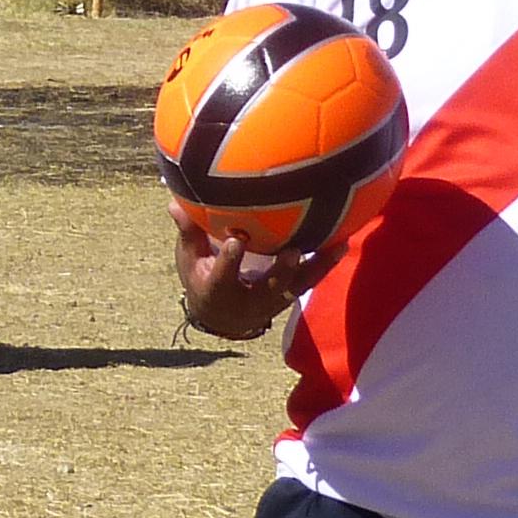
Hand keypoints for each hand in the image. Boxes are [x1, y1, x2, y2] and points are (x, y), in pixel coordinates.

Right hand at [175, 212, 326, 342]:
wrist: (222, 317)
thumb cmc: (202, 279)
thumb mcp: (188, 260)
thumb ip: (188, 232)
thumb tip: (174, 201)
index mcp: (218, 292)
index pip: (222, 278)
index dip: (229, 261)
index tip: (234, 241)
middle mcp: (249, 301)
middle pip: (269, 289)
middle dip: (281, 272)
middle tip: (293, 251)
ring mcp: (273, 300)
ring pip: (297, 286)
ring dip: (317, 267)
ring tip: (337, 244)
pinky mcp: (289, 294)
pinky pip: (310, 279)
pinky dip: (325, 262)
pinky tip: (343, 240)